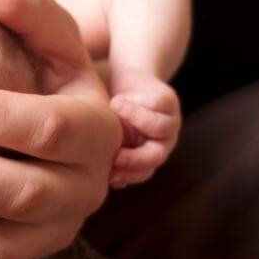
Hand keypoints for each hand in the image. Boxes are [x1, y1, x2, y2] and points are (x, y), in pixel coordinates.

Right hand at [108, 67, 181, 186]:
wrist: (127, 81)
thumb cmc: (111, 110)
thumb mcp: (107, 131)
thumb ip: (104, 148)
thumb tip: (89, 169)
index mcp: (147, 155)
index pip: (142, 173)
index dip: (127, 176)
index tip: (110, 178)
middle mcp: (162, 142)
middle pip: (156, 157)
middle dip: (136, 159)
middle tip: (116, 157)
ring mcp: (169, 122)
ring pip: (159, 127)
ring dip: (135, 118)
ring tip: (113, 109)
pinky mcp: (169, 101)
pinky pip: (156, 104)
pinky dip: (134, 103)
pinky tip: (117, 101)